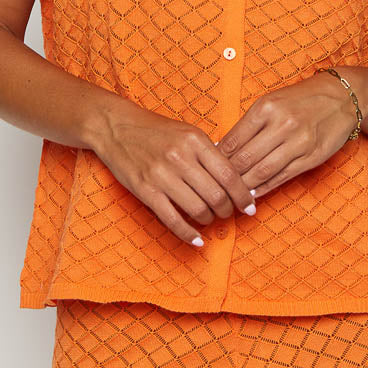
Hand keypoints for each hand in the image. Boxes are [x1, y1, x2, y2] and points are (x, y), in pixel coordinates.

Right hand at [92, 99, 256, 244]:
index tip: (250, 206)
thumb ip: (210, 153)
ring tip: (209, 218)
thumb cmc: (155, 130)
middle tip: (228, 213)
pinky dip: (188, 234)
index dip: (243, 195)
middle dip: (227, 210)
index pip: (229, 175)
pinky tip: (197, 240)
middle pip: (217, 195)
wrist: (116, 127)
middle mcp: (180, 157)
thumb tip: (235, 180)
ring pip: (198, 209)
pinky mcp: (145, 190)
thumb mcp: (188, 132)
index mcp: (195, 141)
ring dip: (209, 220)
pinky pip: (172, 219)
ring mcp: (161, 175)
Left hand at [215, 72, 358, 198]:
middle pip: (245, 158)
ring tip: (232, 195)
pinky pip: (282, 177)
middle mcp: (281, 124)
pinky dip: (264, 187)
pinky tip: (253, 193)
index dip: (218, 158)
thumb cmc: (300, 99)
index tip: (209, 169)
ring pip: (262, 171)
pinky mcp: (311, 157)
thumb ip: (249, 124)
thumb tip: (223, 148)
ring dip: (244, 187)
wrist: (341, 98)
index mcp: (266, 108)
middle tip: (215, 187)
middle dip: (227, 177)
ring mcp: (298, 142)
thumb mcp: (272, 101)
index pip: (233, 139)